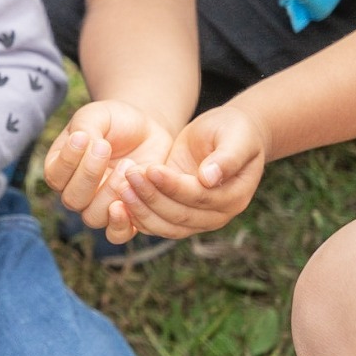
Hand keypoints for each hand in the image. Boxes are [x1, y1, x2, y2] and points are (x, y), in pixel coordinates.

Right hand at [41, 100, 175, 241]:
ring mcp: (100, 207)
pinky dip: (122, 223)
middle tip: (106, 146)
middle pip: (72, 200)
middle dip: (89, 174)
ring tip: (128, 164)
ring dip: (110, 191)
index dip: (69, 160)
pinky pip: (117, 234)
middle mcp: (76, 192)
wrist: (148, 130)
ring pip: (93, 217)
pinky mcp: (127, 215)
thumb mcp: (97, 115)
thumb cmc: (116, 121)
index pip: (55, 176)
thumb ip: (85, 127)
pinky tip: (131, 199)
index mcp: (61, 169)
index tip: (85, 136)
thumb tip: (83, 144)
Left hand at [115, 104, 269, 237]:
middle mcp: (217, 215)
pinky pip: (157, 225)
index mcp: (234, 197)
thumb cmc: (234, 130)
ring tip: (120, 186)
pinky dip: (138, 216)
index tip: (150, 168)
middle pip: (180, 216)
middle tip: (128, 176)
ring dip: (141, 209)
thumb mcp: (236, 136)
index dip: (173, 186)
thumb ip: (227, 156)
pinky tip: (119, 200)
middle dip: (151, 197)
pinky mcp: (178, 215)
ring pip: (166, 226)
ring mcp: (197, 219)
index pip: (199, 198)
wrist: (225, 134)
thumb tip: (209, 178)